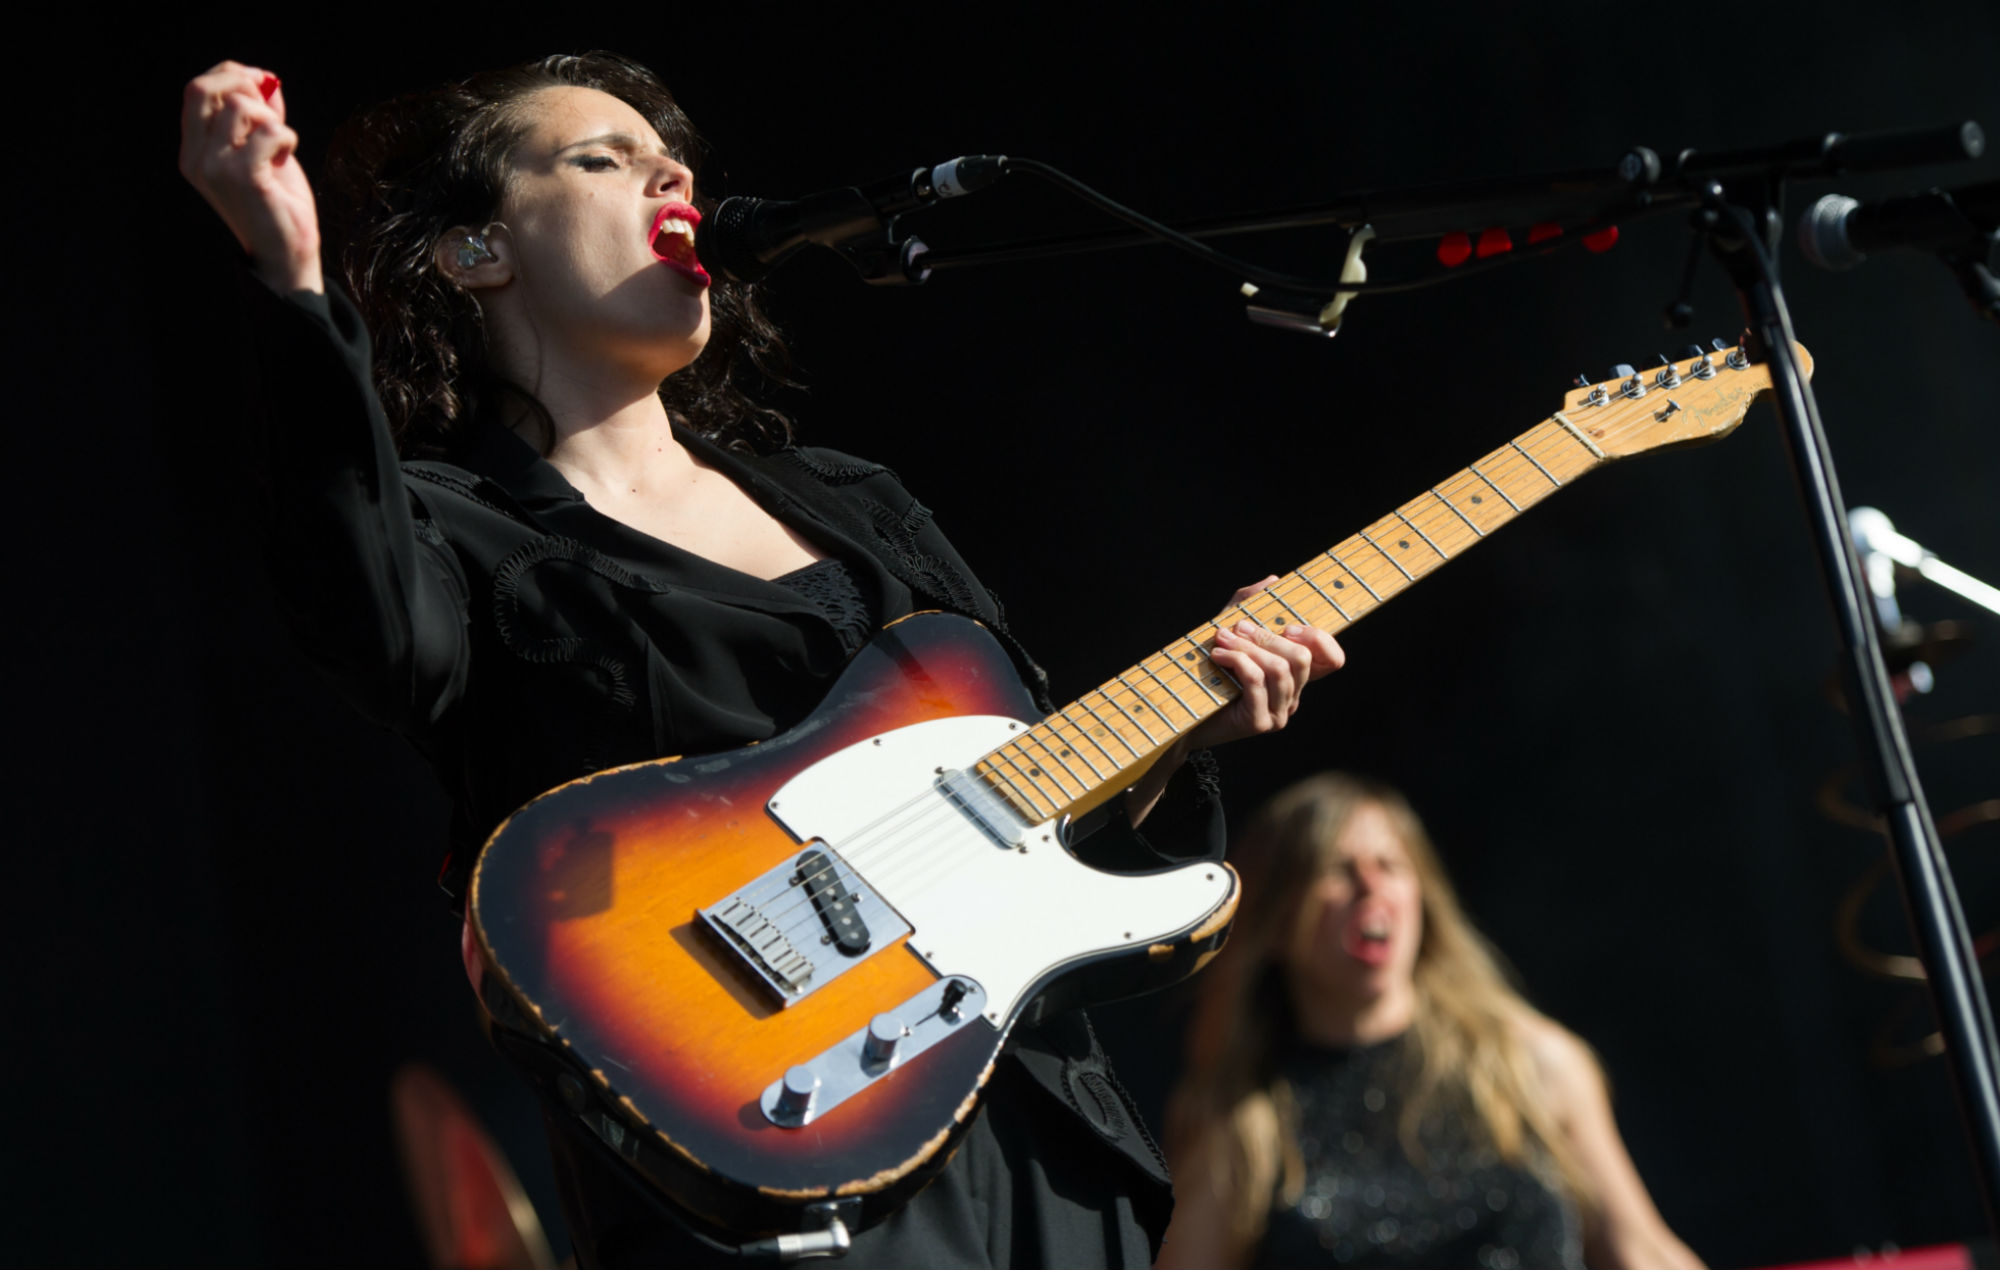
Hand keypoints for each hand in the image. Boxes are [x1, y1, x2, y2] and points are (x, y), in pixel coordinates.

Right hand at [179, 61, 322, 293]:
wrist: (285, 254)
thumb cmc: (276, 204)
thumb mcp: (263, 151)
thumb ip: (259, 116)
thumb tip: (266, 81)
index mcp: (193, 150)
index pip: (196, 90)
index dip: (230, 75)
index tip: (262, 84)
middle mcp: (196, 158)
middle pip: (203, 88)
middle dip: (244, 85)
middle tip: (272, 112)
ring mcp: (214, 168)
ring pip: (240, 106)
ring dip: (271, 118)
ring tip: (280, 146)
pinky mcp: (243, 178)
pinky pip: (269, 131)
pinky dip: (286, 137)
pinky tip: (287, 157)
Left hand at [1122, 577, 1343, 826]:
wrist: (1178, 712)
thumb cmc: (1206, 669)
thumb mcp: (1229, 629)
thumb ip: (1249, 604)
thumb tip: (1274, 581)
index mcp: (1294, 678)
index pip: (1333, 660)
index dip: (1319, 638)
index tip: (1287, 626)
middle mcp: (1292, 698)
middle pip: (1302, 657)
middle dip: (1267, 635)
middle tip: (1238, 627)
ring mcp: (1278, 714)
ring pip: (1279, 668)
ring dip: (1247, 646)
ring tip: (1221, 638)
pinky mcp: (1258, 723)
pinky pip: (1256, 680)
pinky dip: (1237, 659)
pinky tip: (1218, 655)